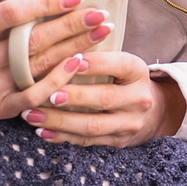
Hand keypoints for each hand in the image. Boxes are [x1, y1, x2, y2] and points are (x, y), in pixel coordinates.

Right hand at [0, 0, 112, 118]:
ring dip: (75, 48)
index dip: (46, 3)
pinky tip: (80, 63)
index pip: (12, 14)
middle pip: (33, 41)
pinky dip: (59, 80)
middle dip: (72, 26)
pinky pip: (35, 96)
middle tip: (100, 15)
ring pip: (39, 66)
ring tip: (102, 32)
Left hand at [24, 53, 184, 147]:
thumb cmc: (126, 81)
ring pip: (92, 125)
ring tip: (33, 115)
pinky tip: (42, 131)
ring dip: (59, 121)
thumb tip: (61, 44)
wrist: (154, 113)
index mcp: (137, 71)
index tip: (71, 59)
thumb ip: (98, 56)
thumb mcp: (122, 64)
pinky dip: (62, 137)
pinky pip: (86, 141)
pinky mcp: (117, 141)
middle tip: (46, 94)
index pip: (118, 64)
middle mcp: (138, 98)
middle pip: (103, 98)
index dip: (95, 63)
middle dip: (72, 97)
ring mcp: (128, 123)